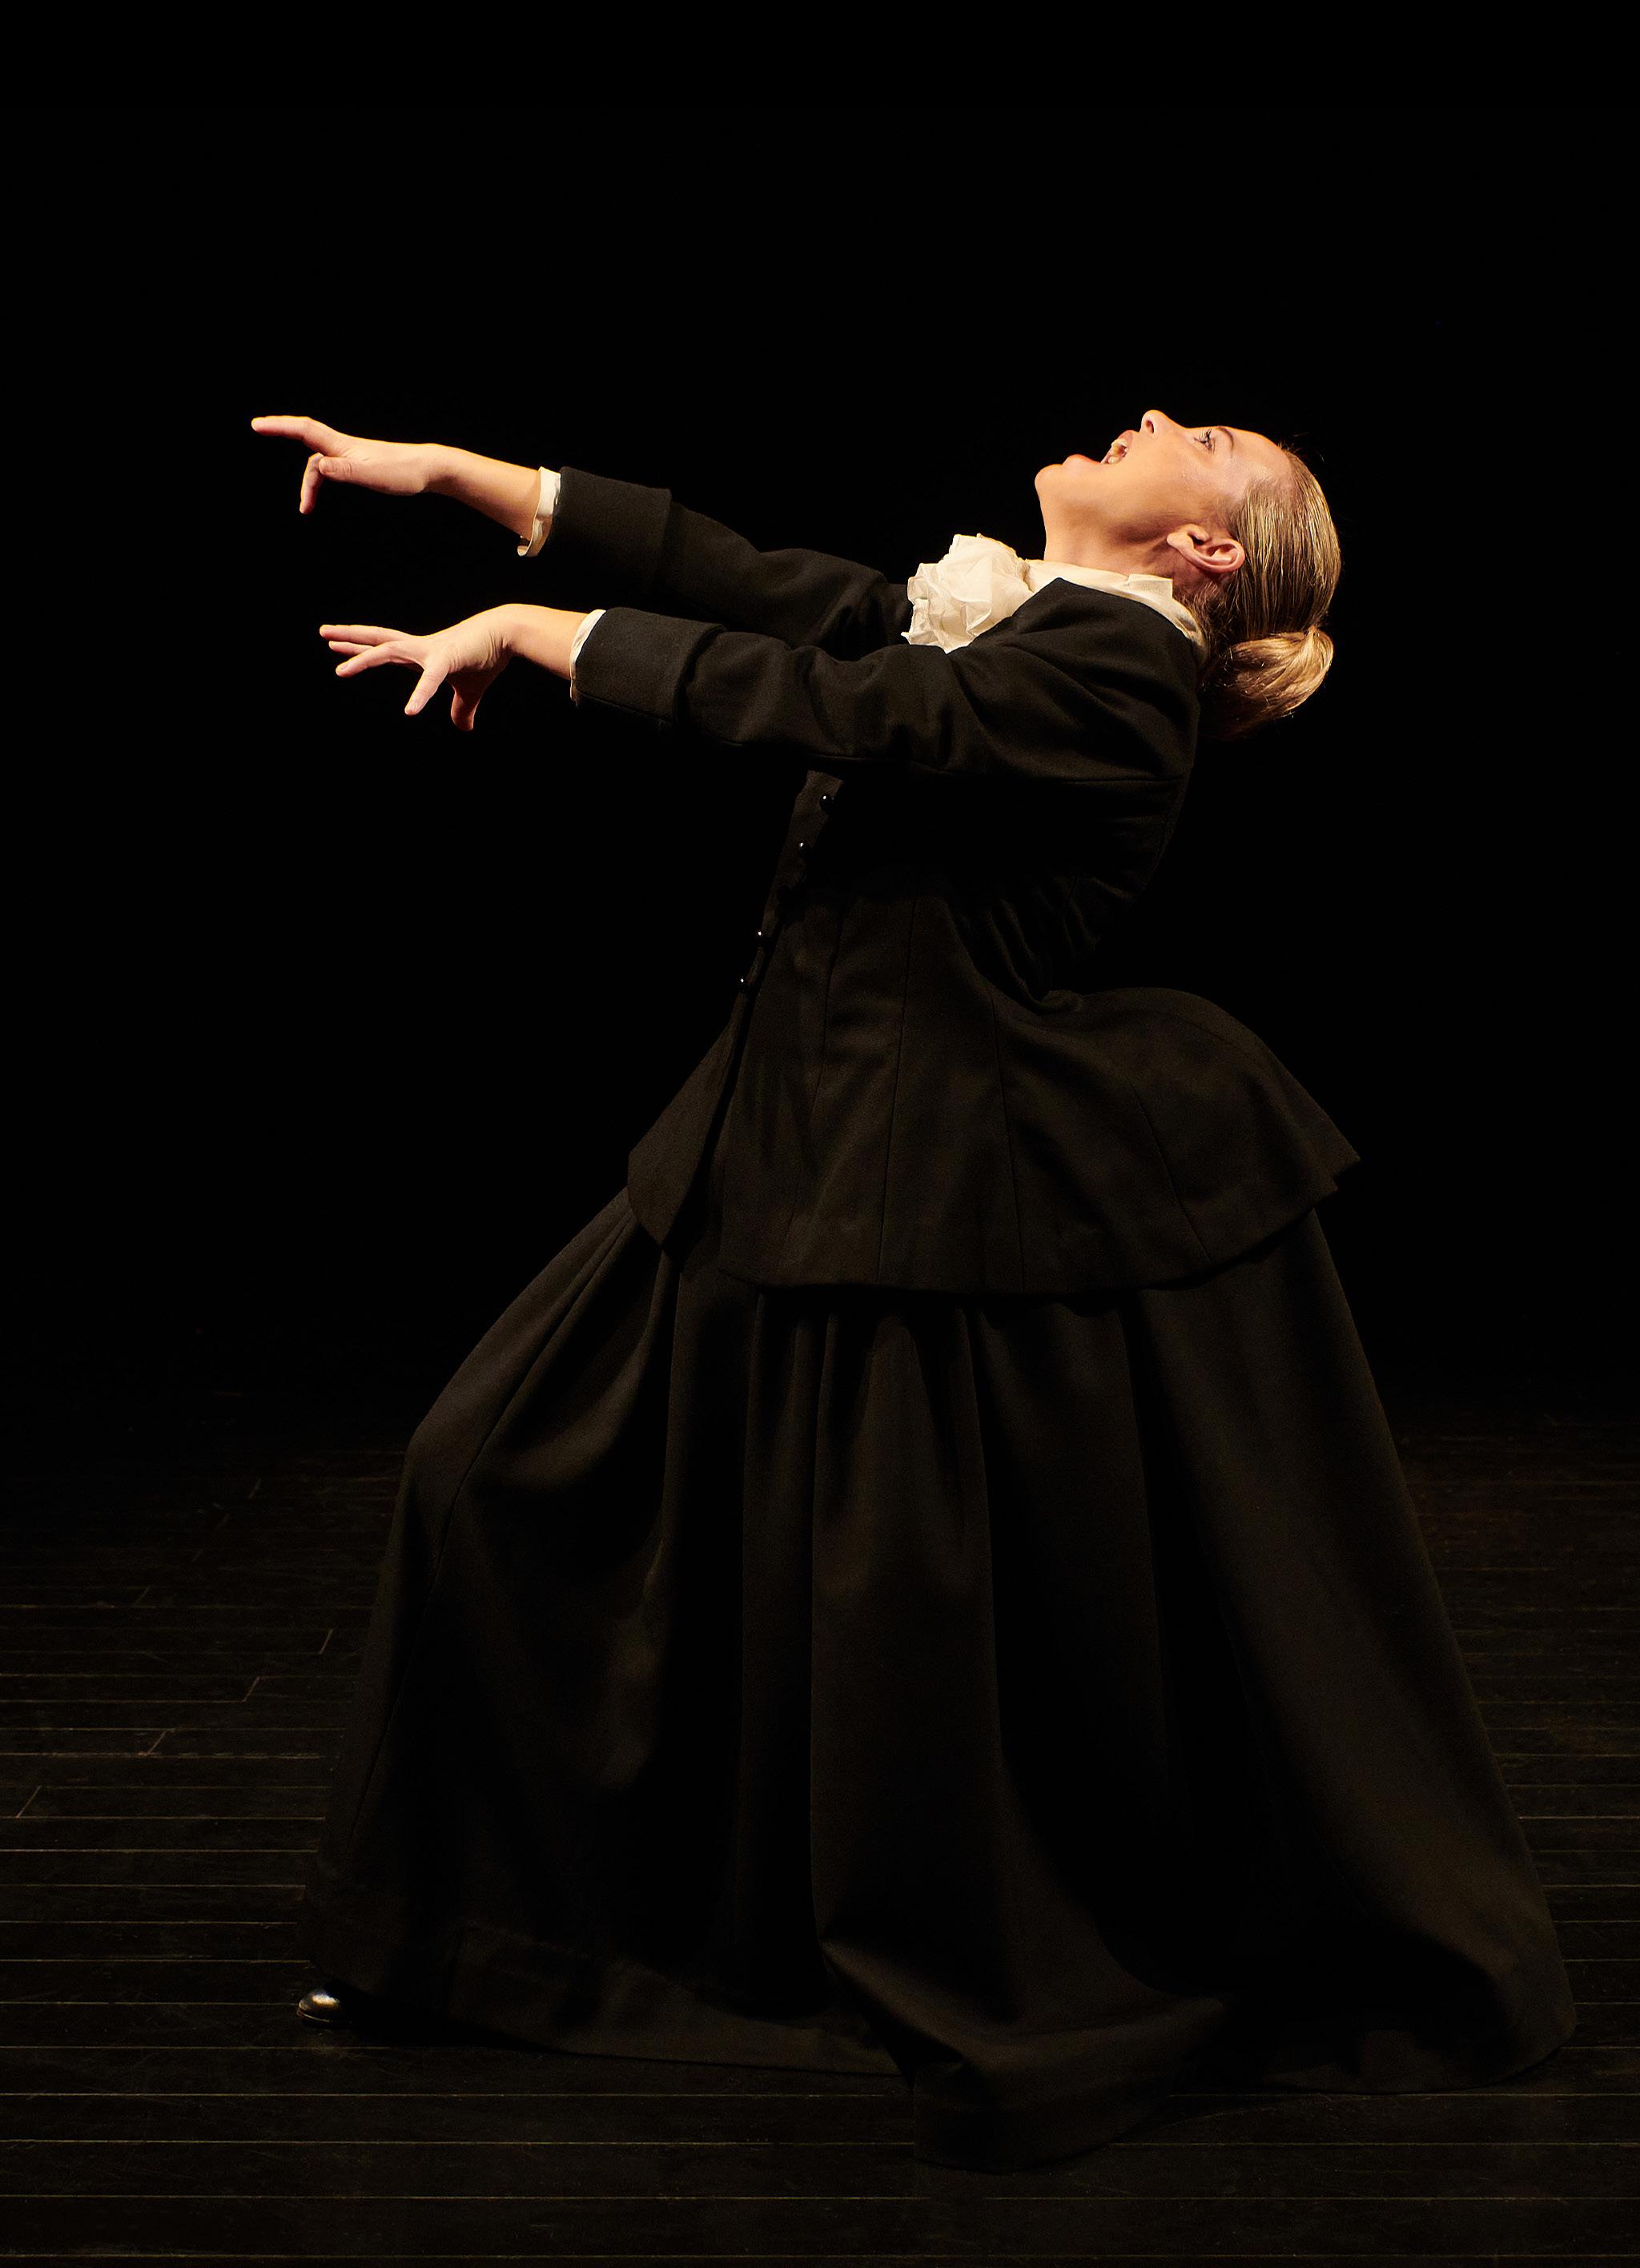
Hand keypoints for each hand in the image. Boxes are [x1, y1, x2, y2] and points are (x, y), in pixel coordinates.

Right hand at [251, 414, 436, 513]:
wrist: (428, 469)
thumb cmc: (402, 473)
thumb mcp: (372, 475)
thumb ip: (344, 471)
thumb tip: (319, 467)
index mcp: (342, 446)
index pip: (304, 430)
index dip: (279, 426)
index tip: (257, 424)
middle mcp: (343, 447)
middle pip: (306, 439)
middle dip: (281, 432)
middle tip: (258, 428)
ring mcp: (350, 455)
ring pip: (318, 463)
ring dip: (308, 483)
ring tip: (305, 509)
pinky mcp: (359, 465)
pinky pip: (330, 470)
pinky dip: (320, 482)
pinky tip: (320, 496)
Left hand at [321, 607, 513, 730]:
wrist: (507, 634)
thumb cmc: (487, 657)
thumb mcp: (471, 691)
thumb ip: (462, 710)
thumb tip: (464, 729)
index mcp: (422, 653)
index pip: (385, 649)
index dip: (361, 648)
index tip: (337, 645)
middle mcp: (420, 648)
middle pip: (378, 640)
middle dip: (350, 637)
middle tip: (323, 633)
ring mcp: (430, 652)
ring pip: (388, 651)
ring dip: (363, 659)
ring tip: (340, 671)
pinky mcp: (447, 661)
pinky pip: (429, 681)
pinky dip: (419, 696)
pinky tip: (409, 712)